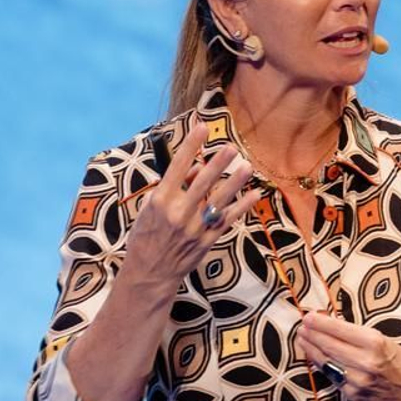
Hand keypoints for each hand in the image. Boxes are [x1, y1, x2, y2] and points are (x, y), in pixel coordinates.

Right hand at [121, 125, 263, 289]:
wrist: (149, 273)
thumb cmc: (147, 236)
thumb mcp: (150, 209)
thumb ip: (174, 188)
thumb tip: (197, 168)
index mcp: (160, 201)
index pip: (177, 166)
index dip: (191, 145)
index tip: (202, 127)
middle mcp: (178, 213)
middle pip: (202, 182)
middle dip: (218, 163)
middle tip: (231, 147)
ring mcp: (194, 228)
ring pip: (219, 200)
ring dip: (234, 182)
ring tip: (247, 166)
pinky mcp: (207, 241)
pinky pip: (228, 220)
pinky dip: (241, 207)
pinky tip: (253, 194)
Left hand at [297, 310, 400, 400]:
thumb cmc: (397, 362)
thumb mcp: (383, 340)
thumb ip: (357, 334)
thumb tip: (330, 324)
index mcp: (375, 343)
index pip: (340, 330)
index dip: (321, 323)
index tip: (308, 316)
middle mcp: (365, 362)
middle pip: (329, 345)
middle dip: (312, 334)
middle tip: (301, 326)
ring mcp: (357, 380)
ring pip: (326, 362)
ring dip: (311, 349)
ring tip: (302, 339)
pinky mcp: (352, 393)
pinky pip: (331, 376)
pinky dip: (320, 364)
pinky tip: (314, 356)